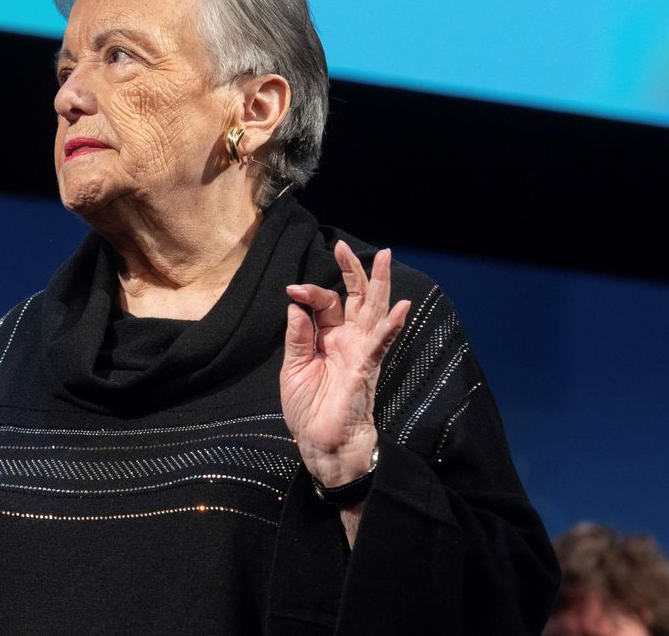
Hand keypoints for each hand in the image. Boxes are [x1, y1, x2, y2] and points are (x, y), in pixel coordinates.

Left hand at [280, 242, 410, 486]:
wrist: (321, 444)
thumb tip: (296, 305)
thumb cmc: (307, 411)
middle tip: (344, 246)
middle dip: (352, 271)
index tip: (292, 290)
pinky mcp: (366, 368)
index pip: (323, 303)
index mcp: (327, 339)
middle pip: (354, 298)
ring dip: (379, 285)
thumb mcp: (293, 370)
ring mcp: (359, 352)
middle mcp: (347, 340)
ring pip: (373, 311)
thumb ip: (297, 338)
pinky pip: (380, 343)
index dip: (308, 293)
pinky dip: (391, 325)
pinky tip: (400, 307)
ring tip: (385, 257)